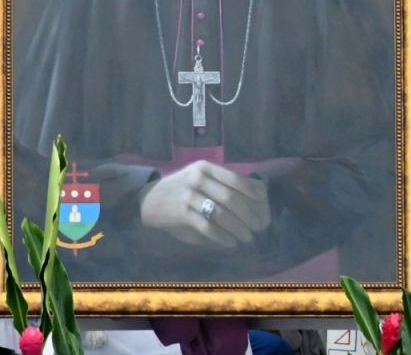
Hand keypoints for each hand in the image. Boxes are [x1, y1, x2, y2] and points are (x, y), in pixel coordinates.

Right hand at [139, 160, 270, 247]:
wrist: (147, 199)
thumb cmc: (181, 188)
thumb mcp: (199, 177)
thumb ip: (221, 184)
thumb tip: (253, 197)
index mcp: (206, 168)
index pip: (236, 179)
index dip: (252, 193)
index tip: (263, 204)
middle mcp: (198, 179)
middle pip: (231, 198)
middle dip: (248, 215)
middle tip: (257, 226)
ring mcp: (189, 196)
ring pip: (221, 214)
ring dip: (238, 228)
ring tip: (247, 237)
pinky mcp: (181, 214)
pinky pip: (207, 227)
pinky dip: (222, 237)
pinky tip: (231, 242)